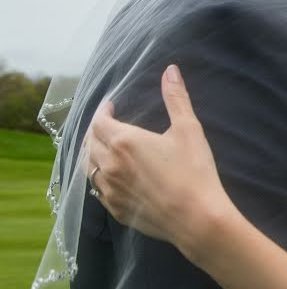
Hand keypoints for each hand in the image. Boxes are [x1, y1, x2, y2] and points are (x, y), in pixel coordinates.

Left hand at [84, 64, 233, 260]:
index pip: (99, 121)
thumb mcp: (188, 130)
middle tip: (107, 124)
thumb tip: (170, 70)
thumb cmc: (194, 171)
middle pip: (89, 143)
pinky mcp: (115, 209)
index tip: (111, 106)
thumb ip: (176, 98)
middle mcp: (109, 165)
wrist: (196, 218)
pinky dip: (98, 176)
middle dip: (95, 130)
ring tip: (104, 147)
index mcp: (124, 142)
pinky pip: (96, 189)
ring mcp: (110, 190)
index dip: (102, 111)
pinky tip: (110, 176)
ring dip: (93, 154)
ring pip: (88, 167)